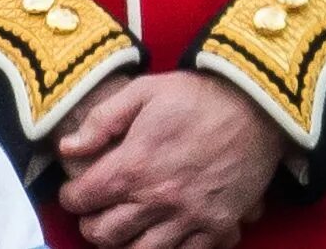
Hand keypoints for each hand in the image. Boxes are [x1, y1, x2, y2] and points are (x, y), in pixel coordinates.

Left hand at [57, 71, 281, 248]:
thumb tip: (67, 147)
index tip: (75, 191)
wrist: (258, 107)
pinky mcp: (217, 226)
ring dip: (124, 243)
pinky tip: (162, 234)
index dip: (71, 197)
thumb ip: (102, 120)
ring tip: (124, 228)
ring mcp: (189, 218)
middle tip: (96, 212)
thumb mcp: (145, 91)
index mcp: (135, 165)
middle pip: (105, 234)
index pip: (83, 199)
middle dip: (92, 225)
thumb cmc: (199, 96)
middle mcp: (158, 199)